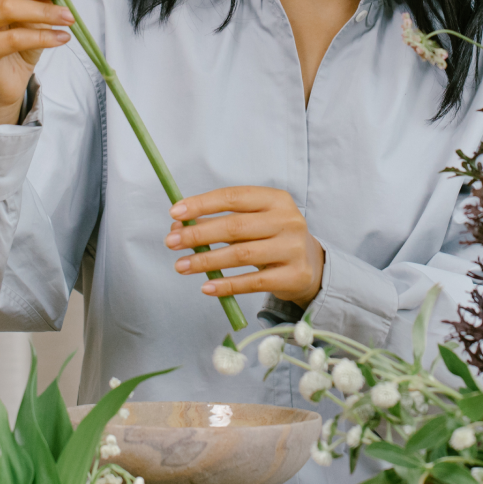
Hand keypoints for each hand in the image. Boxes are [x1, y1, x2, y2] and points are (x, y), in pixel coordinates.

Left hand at [166, 187, 325, 305]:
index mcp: (276, 199)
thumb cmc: (271, 238)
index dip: (202, 204)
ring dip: (206, 261)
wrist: (311, 265)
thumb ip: (218, 222)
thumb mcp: (251, 223)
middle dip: (198, 234)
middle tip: (171, 242)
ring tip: (181, 266)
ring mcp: (293, 248)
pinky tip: (206, 286)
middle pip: (235, 226)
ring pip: (241, 254)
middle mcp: (288, 220)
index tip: (174, 212)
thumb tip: (178, 225)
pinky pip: (253, 281)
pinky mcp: (293, 275)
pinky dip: (227, 285)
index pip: (233, 197)